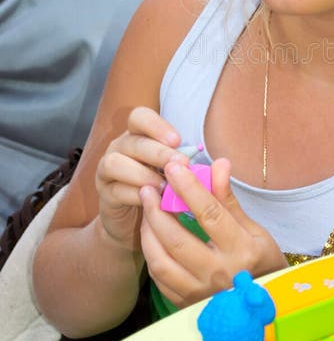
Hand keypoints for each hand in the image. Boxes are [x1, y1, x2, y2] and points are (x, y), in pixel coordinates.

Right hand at [95, 106, 186, 251]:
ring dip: (142, 173)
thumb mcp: (178, 175)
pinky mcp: (104, 194)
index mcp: (138, 136)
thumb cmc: (163, 192)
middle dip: (158, 152)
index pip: (139, 117)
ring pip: (116, 162)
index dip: (157, 125)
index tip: (177, 140)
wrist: (136, 224)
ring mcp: (107, 170)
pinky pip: (115, 190)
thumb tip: (223, 164)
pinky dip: (135, 195)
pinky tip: (152, 202)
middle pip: (133, 141)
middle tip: (181, 164)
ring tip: (164, 187)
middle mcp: (120, 148)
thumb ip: (192, 166)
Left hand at [139, 157, 287, 307]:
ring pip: (161, 261)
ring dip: (149, 232)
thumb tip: (219, 163)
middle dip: (157, 210)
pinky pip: (160, 279)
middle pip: (177, 239)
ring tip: (147, 211)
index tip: (174, 167)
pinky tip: (152, 237)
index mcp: (242, 250)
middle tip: (149, 188)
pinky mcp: (186, 305)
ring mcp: (201, 293)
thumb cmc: (262, 262)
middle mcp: (219, 274)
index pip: (209, 214)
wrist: (266, 305)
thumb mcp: (254, 229)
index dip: (189, 188)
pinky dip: (152, 254)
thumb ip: (229, 199)